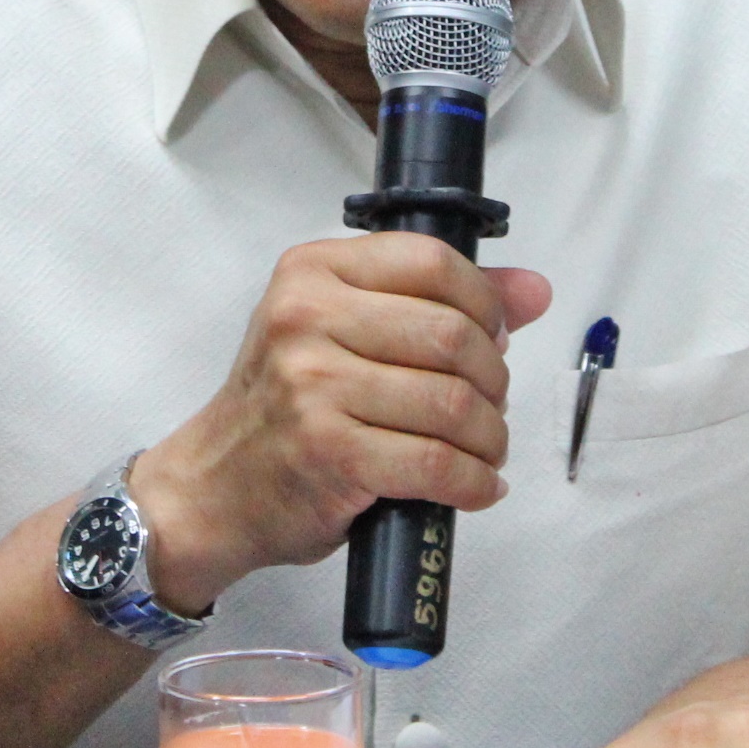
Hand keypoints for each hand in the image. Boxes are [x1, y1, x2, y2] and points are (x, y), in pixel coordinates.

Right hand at [129, 235, 550, 611]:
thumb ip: (437, 301)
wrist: (214, 485)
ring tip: (483, 450)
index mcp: (312, 271)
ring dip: (488, 436)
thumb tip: (534, 290)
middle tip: (489, 405)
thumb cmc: (285, 406)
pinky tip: (474, 486)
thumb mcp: (342, 330)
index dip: (485, 303)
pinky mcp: (329, 452)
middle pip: (451, 335)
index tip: (494, 337)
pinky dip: (472, 481)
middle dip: (492, 379)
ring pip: (452, 402)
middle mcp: (306, 318)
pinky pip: (435, 463)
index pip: (433, 262)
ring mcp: (314, 386)